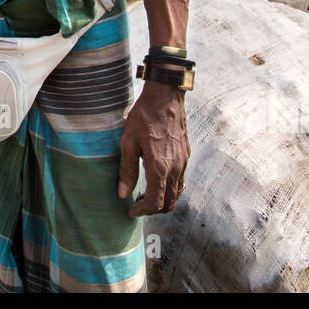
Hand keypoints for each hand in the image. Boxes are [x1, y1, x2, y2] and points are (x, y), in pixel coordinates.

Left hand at [117, 79, 189, 216]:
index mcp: (160, 167)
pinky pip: (181, 181)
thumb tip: (122, 195)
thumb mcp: (128, 142)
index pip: (156, 203)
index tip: (130, 211)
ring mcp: (183, 162)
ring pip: (177, 193)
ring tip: (145, 194)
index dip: (142, 211)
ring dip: (163, 200)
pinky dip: (170, 188)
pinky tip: (157, 180)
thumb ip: (127, 170)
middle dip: (153, 210)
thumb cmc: (144, 117)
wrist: (165, 97)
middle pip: (169, 203)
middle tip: (137, 205)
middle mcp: (175, 168)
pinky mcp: (186, 155)